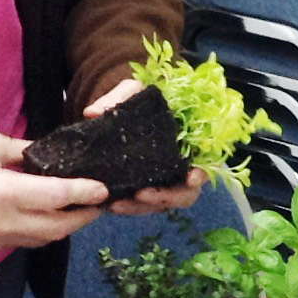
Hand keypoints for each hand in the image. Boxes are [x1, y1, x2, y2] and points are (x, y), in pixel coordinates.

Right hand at [0, 131, 105, 250]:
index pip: (54, 196)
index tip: (103, 189)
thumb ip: (26, 151)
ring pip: (41, 239)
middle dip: (82, 217)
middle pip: (55, 227)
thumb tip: (54, 155)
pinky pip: (24, 242)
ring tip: (80, 210)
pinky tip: (51, 217)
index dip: (83, 193)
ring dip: (64, 227)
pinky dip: (42, 231)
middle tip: (99, 204)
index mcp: (0, 192)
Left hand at [83, 78, 209, 215]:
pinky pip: (142, 205)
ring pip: (163, 204)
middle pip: (185, 194)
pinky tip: (111, 204)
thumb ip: (120, 96)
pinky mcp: (146, 188)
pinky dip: (130, 206)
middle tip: (141, 195)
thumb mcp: (135, 90)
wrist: (129, 108)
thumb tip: (92, 113)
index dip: (200, 175)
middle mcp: (182, 166)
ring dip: (142, 207)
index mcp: (190, 143)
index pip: (205, 164)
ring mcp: (165, 180)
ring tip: (117, 204)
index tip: (191, 178)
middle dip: (165, 197)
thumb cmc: (142, 98)